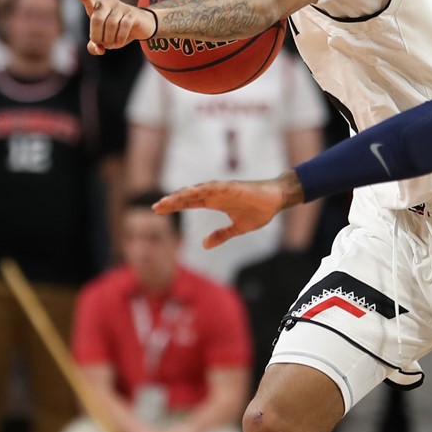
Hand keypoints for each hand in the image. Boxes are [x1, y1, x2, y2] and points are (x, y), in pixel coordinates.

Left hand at [70, 0, 154, 55]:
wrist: (141, 27)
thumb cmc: (117, 32)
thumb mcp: (103, 41)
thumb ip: (94, 46)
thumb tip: (98, 48)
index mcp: (96, 6)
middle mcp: (107, 2)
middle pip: (97, 19)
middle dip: (98, 36)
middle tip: (102, 45)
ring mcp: (120, 6)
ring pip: (111, 24)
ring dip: (110, 40)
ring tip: (112, 44)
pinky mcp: (131, 13)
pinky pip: (123, 26)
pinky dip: (120, 38)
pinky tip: (120, 42)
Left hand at [155, 173, 303, 248]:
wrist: (277, 200)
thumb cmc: (259, 210)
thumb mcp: (237, 229)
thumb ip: (221, 235)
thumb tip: (204, 245)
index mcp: (215, 202)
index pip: (189, 203)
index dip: (174, 206)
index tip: (158, 211)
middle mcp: (215, 194)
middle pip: (188, 197)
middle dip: (172, 202)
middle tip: (155, 208)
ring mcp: (223, 189)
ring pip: (197, 191)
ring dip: (182, 195)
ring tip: (167, 201)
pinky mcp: (233, 187)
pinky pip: (215, 187)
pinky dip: (202, 189)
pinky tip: (190, 192)